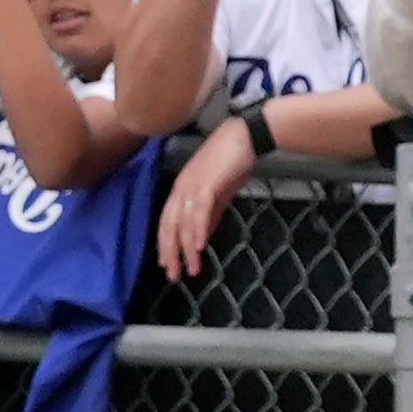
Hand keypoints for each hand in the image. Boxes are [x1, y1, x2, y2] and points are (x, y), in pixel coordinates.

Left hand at [157, 122, 256, 279]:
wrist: (246, 136)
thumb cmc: (232, 162)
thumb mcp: (218, 195)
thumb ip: (209, 216)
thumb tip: (201, 239)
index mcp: (182, 190)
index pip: (167, 222)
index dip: (166, 244)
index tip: (167, 264)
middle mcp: (182, 188)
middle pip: (169, 225)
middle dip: (170, 252)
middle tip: (173, 275)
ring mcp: (193, 185)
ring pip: (183, 222)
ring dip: (186, 248)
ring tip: (192, 268)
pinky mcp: (207, 183)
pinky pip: (199, 210)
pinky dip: (198, 229)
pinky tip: (200, 246)